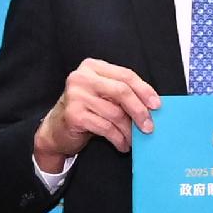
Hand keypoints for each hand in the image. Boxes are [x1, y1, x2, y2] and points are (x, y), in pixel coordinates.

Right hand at [34, 56, 159, 175]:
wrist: (55, 130)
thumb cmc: (85, 111)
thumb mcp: (102, 95)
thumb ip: (121, 93)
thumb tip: (152, 105)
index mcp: (92, 67)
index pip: (125, 75)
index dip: (144, 90)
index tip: (157, 105)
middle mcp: (82, 77)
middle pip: (122, 91)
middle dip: (139, 110)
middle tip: (149, 127)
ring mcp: (76, 95)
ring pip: (115, 113)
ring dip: (128, 130)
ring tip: (132, 140)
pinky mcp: (74, 115)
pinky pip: (105, 127)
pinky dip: (118, 138)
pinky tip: (121, 144)